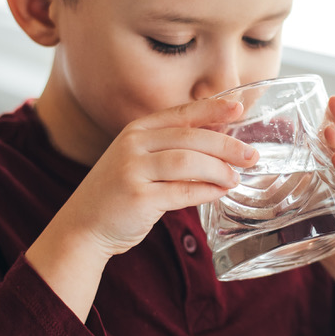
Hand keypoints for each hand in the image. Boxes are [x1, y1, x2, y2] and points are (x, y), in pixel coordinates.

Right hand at [28, 98, 256, 317]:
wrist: (82, 226)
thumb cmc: (118, 194)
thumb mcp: (139, 161)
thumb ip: (171, 149)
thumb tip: (221, 144)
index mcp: (136, 131)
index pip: (182, 113)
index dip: (213, 109)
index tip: (240, 109)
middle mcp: (133, 145)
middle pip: (191, 137)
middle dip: (226, 145)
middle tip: (251, 156)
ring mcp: (133, 170)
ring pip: (189, 162)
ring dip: (219, 170)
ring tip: (235, 179)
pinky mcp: (138, 198)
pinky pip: (183, 191)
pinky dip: (207, 192)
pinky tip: (219, 193)